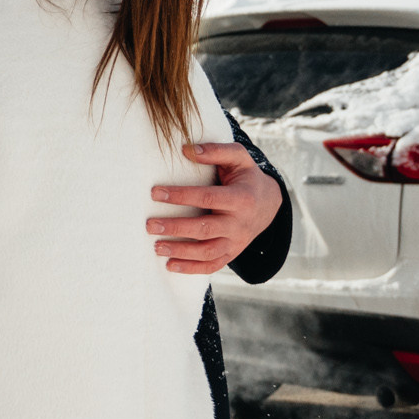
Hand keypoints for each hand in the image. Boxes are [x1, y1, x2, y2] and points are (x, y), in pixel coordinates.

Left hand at [148, 141, 283, 274]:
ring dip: (181, 251)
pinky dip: (191, 268)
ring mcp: (236, 241)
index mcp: (241, 198)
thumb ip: (216, 151)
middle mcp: (239, 223)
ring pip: (208, 251)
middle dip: (176, 227)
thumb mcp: (238, 158)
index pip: (208, 198)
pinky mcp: (231, 253)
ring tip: (156, 246)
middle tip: (150, 225)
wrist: (268, 203)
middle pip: (206, 229)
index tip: (155, 193)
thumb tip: (187, 149)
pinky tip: (170, 265)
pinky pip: (212, 265)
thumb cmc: (246, 177)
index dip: (181, 196)